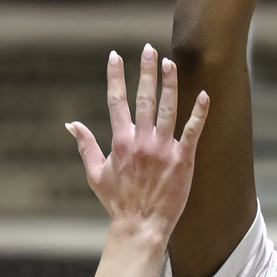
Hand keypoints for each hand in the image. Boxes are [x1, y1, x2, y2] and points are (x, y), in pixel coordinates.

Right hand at [68, 47, 207, 239]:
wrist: (141, 227)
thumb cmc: (118, 203)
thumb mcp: (95, 174)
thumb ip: (85, 145)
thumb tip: (71, 125)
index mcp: (120, 141)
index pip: (116, 100)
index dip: (116, 76)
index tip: (116, 56)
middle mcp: (142, 141)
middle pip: (144, 98)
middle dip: (146, 71)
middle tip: (149, 49)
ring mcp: (163, 149)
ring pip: (168, 108)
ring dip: (170, 83)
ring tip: (171, 63)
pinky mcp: (183, 160)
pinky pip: (193, 131)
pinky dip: (199, 113)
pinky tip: (205, 94)